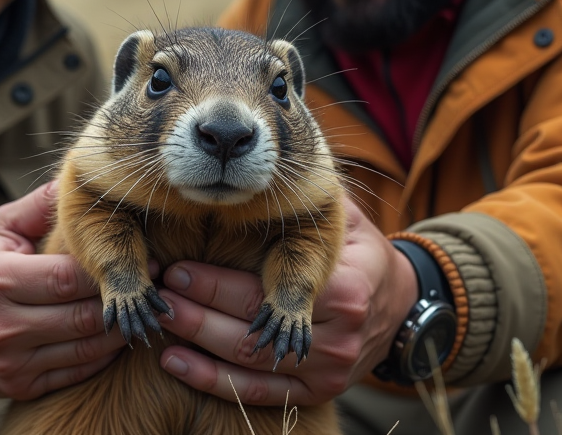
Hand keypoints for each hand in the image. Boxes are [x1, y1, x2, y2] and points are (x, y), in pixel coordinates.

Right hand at [0, 181, 133, 399]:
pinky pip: (77, 371)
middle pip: (84, 316)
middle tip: (153, 286)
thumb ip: (39, 205)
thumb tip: (79, 177)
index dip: (111, 271)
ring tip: (143, 308)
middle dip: (124, 301)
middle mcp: (1, 326)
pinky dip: (103, 353)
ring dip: (122, 329)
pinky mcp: (19, 387)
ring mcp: (10, 363)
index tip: (142, 260)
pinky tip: (117, 332)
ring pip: (87, 347)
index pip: (68, 278)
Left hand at [155, 196, 417, 406]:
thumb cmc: (359, 249)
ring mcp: (328, 372)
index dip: (213, 284)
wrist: (401, 303)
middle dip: (197, 314)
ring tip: (161, 325)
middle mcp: (338, 338)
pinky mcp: (316, 393)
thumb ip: (304, 200)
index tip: (174, 268)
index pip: (263, 293)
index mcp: (344, 291)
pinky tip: (177, 363)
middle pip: (250, 333)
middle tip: (160, 295)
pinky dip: (214, 381)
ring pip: (249, 366)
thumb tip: (253, 167)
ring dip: (198, 348)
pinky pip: (259, 394)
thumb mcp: (343, 217)